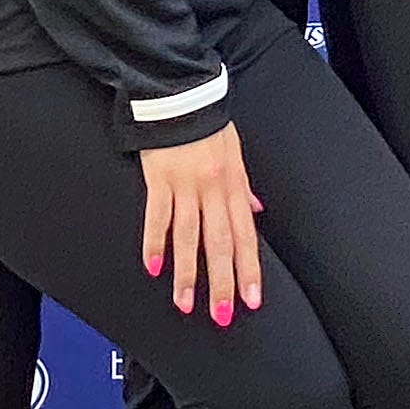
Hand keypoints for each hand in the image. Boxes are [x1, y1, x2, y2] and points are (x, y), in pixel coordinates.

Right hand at [138, 124, 263, 325]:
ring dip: (187, 273)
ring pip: (189, 237)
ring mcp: (186, 185)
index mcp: (235, 185)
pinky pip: (157, 216)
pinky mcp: (159, 179)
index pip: (245, 236)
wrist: (183, 94)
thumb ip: (243, 188)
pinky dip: (155, 243)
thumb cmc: (210, 122)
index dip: (249, 269)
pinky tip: (154, 268)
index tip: (251, 299)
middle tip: (222, 314)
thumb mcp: (237, 153)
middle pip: (220, 244)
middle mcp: (214, 189)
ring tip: (186, 303)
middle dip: (222, 282)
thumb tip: (255, 212)